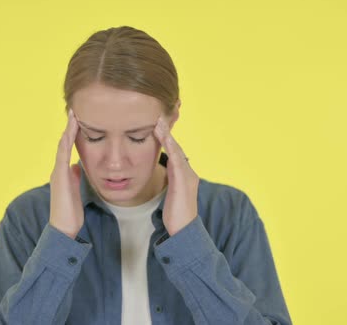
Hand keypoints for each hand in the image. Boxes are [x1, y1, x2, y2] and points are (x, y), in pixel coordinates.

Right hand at [48, 108, 83, 238]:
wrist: (63, 227)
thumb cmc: (70, 212)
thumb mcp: (76, 190)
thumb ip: (75, 177)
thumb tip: (77, 166)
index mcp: (63, 172)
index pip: (68, 148)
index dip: (73, 134)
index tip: (79, 120)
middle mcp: (59, 169)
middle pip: (64, 143)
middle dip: (70, 127)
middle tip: (74, 110)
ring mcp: (58, 171)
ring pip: (62, 146)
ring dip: (68, 130)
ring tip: (73, 115)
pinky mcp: (59, 176)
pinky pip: (62, 155)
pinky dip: (66, 143)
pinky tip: (70, 132)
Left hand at [153, 116, 199, 235]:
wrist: (183, 230)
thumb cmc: (175, 215)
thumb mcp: (170, 194)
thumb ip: (169, 181)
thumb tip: (163, 172)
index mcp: (184, 174)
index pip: (174, 152)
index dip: (166, 138)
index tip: (157, 125)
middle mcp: (188, 172)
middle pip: (176, 147)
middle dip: (167, 132)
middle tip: (158, 116)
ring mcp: (188, 176)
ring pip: (177, 151)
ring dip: (167, 136)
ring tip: (159, 122)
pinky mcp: (184, 181)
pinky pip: (177, 160)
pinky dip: (171, 148)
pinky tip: (164, 138)